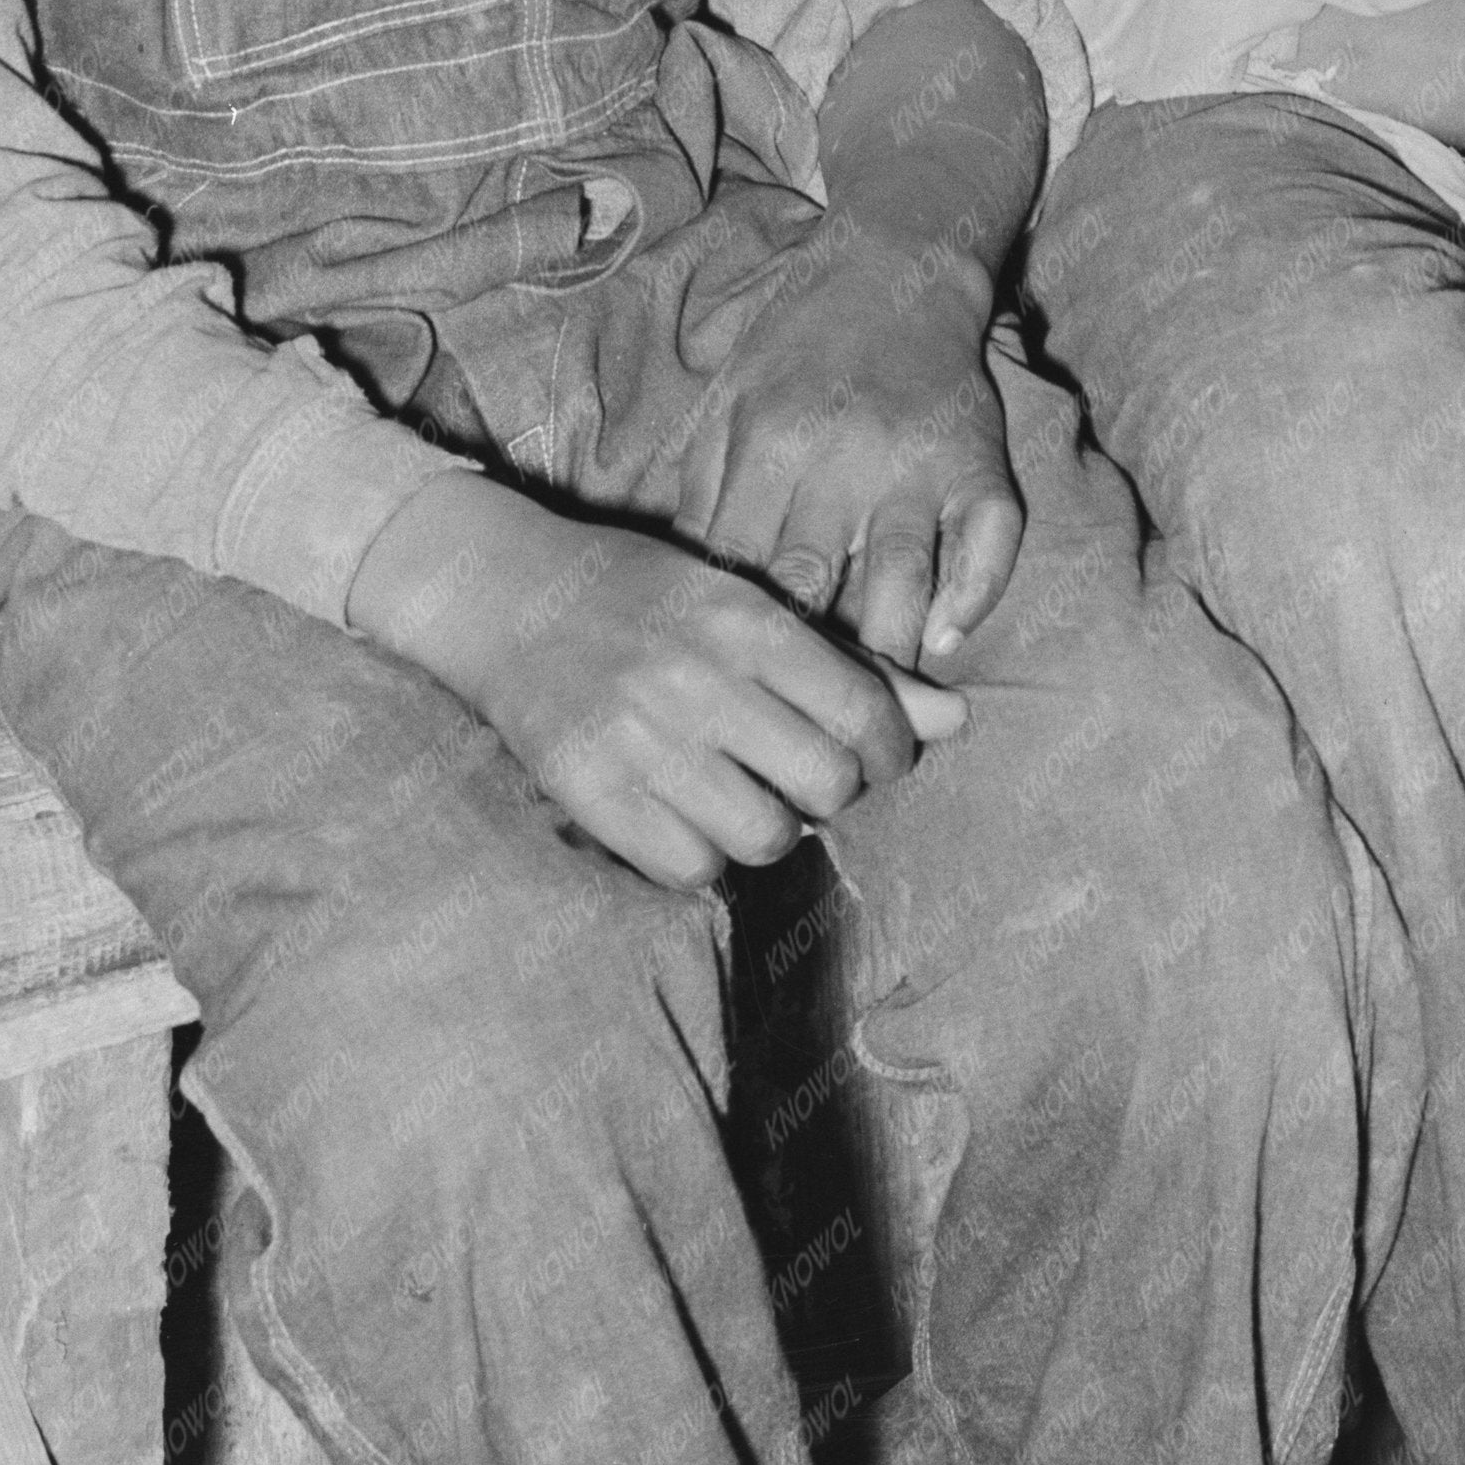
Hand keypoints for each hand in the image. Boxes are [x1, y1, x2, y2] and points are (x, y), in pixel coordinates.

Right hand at [350, 481, 959, 892]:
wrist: (507, 596)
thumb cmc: (647, 597)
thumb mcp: (751, 606)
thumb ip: (853, 667)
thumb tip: (957, 721)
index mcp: (748, 624)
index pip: (866, 716)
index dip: (890, 752)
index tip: (874, 754)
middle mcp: (699, 682)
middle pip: (828, 788)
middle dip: (835, 794)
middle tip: (807, 777)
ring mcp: (641, 742)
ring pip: (765, 839)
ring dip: (770, 830)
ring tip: (745, 795)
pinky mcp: (591, 793)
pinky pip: (691, 867)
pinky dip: (703, 856)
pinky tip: (689, 816)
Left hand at [667, 220, 1025, 675]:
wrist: (892, 267)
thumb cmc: (794, 348)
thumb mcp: (726, 405)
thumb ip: (701, 494)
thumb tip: (680, 592)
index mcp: (768, 443)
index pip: (738, 567)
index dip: (727, 634)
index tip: (723, 684)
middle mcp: (843, 455)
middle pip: (813, 587)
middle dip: (798, 661)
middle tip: (790, 719)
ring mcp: (918, 460)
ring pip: (900, 580)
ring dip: (883, 653)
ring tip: (867, 710)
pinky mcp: (979, 458)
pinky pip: (990, 539)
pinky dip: (973, 595)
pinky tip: (944, 639)